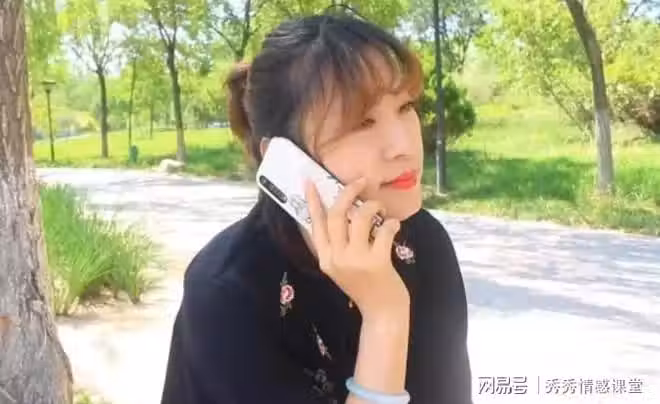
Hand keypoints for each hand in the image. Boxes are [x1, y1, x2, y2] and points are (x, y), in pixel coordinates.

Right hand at [304, 177, 409, 318]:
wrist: (381, 313)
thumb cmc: (365, 287)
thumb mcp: (343, 267)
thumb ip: (339, 245)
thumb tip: (344, 212)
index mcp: (325, 259)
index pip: (314, 224)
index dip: (312, 201)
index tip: (310, 182)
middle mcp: (336, 258)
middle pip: (336, 215)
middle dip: (348, 193)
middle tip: (360, 182)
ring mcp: (355, 261)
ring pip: (359, 218)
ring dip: (372, 206)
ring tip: (381, 208)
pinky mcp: (376, 263)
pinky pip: (382, 231)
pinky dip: (391, 223)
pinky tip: (394, 226)